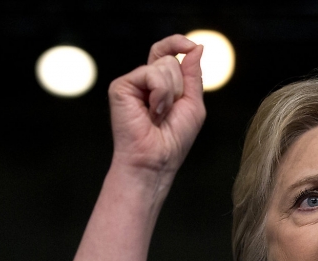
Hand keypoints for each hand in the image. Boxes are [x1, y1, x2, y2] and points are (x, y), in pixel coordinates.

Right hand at [107, 35, 205, 173]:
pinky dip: (160, 94)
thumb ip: (193, 75)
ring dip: (171, 94)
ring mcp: (132, 82)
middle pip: (171, 60)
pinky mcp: (121, 86)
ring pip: (164, 66)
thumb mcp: (193, 105)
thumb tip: (196, 47)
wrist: (156, 159)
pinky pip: (151, 74)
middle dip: (180, 87)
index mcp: (160, 83)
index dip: (177, 44)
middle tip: (169, 111)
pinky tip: (152, 112)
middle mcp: (144, 80)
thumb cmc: (174, 139)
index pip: (168, 53)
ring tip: (159, 115)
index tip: (190, 46)